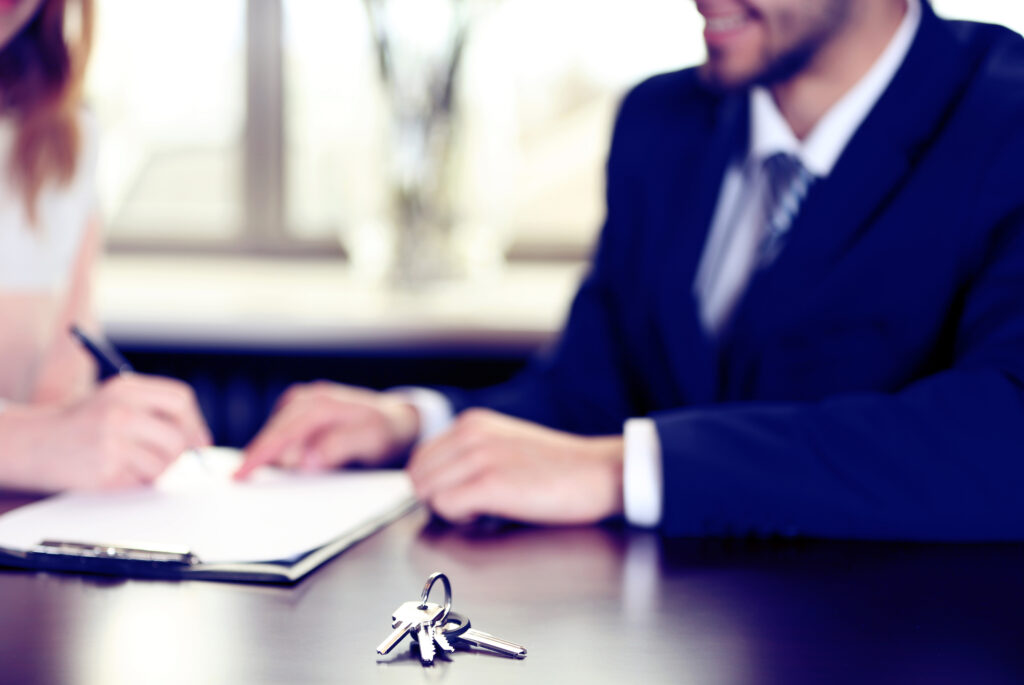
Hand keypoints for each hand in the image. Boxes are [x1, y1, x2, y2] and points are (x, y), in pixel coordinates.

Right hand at [0, 374, 211, 491]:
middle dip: (177, 454)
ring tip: (129, 462)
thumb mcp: (116, 401)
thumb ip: (156, 411)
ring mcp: (112, 442)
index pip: (180, 400)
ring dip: (154, 470)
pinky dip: (135, 482)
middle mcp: (120, 411)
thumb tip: (201, 440)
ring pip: (164, 465)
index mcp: (125, 388)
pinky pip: (142, 482)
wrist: (33, 443)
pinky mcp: (105, 471)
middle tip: (160, 457)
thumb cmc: (83, 423)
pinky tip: (113, 471)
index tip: (198, 441)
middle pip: (178, 438)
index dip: (194, 423)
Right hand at [235, 382, 419, 478]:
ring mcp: (306, 402)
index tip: (241, 473)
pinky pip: (284, 429)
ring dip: (266, 452)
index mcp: (322, 405)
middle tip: (238, 481)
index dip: (260, 453)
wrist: (398, 421)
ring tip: (251, 475)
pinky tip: (275, 463)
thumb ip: (338, 447)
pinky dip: (277, 446)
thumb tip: (305, 461)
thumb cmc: (385, 432)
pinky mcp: (305, 411)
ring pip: (277, 430)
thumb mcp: (370, 441)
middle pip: (274, 431)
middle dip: (256, 456)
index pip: (283, 433)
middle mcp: (310, 399)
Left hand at [407, 408, 623, 524]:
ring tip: (482, 510)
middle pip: (418, 476)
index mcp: (472, 423)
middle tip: (469, 509)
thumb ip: (470, 453)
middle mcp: (470, 433)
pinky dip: (461, 519)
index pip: (420, 458)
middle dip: (436, 498)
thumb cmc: (557, 468)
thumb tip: (437, 482)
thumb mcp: (505, 444)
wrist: (599, 472)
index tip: (460, 496)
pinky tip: (490, 516)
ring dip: (448, 510)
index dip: (434, 485)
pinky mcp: (491, 483)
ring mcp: (480, 457)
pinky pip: (446, 507)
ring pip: (427, 492)